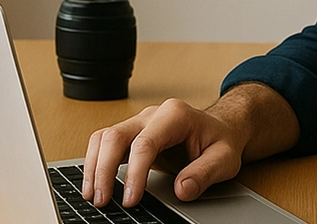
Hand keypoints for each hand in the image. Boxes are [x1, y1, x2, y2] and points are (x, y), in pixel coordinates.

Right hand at [82, 98, 246, 208]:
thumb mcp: (224, 158)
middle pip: (116, 136)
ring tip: (92, 196)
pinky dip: (96, 162)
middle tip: (102, 201)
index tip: (130, 200)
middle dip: (103, 169)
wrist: (220, 129)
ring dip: (94, 165)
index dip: (134, 173)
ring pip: (104, 137)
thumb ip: (205, 173)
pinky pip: (106, 143)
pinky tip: (95, 184)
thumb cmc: (221, 141)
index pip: (145, 143)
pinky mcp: (133, 134)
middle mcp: (152, 114)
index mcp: (175, 115)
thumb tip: (182, 189)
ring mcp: (140, 122)